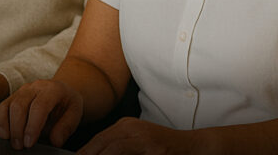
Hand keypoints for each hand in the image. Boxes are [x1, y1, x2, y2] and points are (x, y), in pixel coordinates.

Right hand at [0, 79, 82, 149]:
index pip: (39, 106)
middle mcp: (34, 87)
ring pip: (7, 105)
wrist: (63, 93)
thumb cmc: (67, 105)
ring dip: (5, 125)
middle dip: (17, 128)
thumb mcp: (74, 115)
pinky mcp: (12, 97)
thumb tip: (55, 141)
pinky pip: (0, 107)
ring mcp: (21, 91)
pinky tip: (2, 133)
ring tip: (9, 141)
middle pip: (19, 105)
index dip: (32, 126)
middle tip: (19, 146)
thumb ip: (65, 127)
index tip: (29, 143)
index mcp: (52, 89)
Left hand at [78, 117, 195, 153]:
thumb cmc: (163, 150)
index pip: (97, 140)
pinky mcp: (153, 148)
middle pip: (100, 143)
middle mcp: (131, 128)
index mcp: (125, 126)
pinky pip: (124, 153)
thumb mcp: (138, 144)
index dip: (84, 153)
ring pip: (111, 149)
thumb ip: (118, 148)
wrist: (193, 147)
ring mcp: (142, 137)